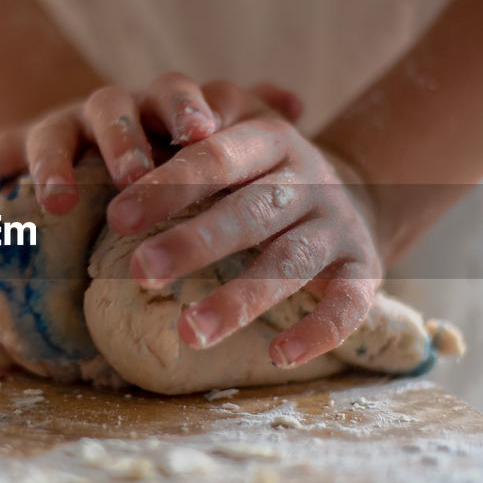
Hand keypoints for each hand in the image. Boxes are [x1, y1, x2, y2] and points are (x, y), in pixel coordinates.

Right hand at [0, 73, 303, 222]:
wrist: (96, 152)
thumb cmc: (164, 156)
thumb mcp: (206, 139)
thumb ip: (245, 118)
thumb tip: (295, 99)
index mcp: (152, 106)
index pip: (169, 93)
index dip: (184, 108)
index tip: (205, 131)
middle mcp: (99, 112)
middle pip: (106, 108)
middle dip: (120, 138)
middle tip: (135, 175)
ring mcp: (51, 132)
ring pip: (43, 135)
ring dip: (51, 166)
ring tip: (58, 203)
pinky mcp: (7, 158)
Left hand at [104, 101, 382, 368]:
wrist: (353, 190)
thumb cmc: (260, 167)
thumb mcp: (234, 127)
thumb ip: (193, 126)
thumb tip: (140, 143)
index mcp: (269, 139)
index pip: (216, 158)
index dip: (169, 186)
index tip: (118, 217)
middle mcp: (308, 179)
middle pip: (250, 212)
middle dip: (194, 242)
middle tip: (140, 271)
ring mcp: (337, 226)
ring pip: (289, 263)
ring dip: (240, 299)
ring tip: (190, 332)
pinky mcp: (364, 269)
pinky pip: (348, 304)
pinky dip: (319, 331)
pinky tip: (279, 356)